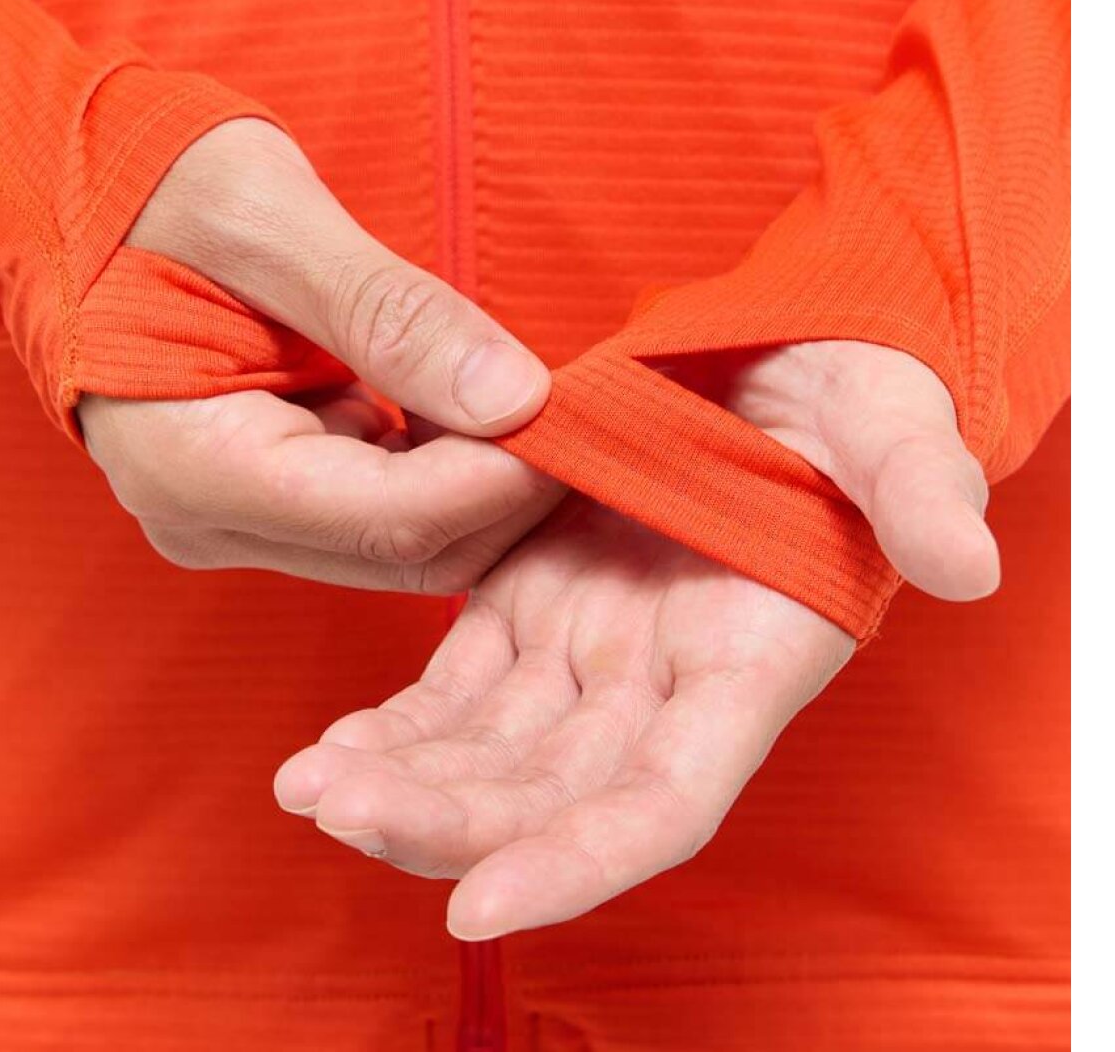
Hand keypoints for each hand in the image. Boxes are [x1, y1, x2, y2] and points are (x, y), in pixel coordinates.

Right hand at [80, 119, 561, 591]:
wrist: (79, 203)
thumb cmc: (147, 188)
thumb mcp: (266, 219)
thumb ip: (389, 312)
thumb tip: (514, 395)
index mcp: (194, 465)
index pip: (383, 520)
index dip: (499, 483)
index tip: (580, 424)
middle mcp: (216, 518)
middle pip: (406, 553)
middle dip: (508, 491)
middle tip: (583, 415)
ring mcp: (243, 517)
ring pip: (407, 544)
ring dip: (486, 481)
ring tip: (541, 404)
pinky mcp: (274, 497)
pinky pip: (387, 511)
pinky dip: (450, 467)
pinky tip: (480, 407)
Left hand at [273, 341, 998, 933]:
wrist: (776, 366)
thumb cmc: (847, 403)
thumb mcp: (893, 427)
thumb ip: (919, 491)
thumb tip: (964, 565)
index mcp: (749, 662)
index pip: (665, 801)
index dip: (579, 860)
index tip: (478, 906)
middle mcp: (662, 684)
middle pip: (551, 794)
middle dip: (449, 821)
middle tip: (338, 810)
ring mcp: (590, 647)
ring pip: (489, 751)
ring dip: (404, 781)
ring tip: (310, 784)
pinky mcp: (532, 600)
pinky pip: (456, 686)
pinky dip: (398, 722)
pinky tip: (332, 747)